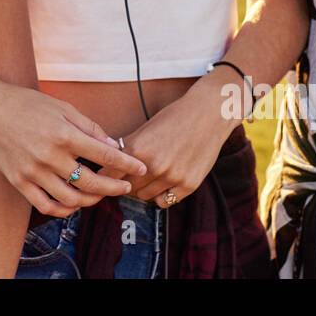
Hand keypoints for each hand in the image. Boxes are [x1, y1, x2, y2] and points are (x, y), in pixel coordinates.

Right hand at [0, 80, 147, 216]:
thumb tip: (113, 145)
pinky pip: (47, 206)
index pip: (103, 154)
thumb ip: (88, 127)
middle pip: (91, 182)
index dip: (126, 164)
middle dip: (114, 187)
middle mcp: (49, 156)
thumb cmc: (28, 104)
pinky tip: (75, 203)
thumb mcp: (62, 108)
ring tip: (101, 194)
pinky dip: (65, 209)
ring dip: (92, 200)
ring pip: (71, 198)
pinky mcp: (19, 183)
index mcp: (63, 134)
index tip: (141, 168)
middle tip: (125, 187)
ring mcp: (33, 172)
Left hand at [105, 78, 237, 205]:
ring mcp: (172, 178)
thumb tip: (107, 165)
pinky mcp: (189, 185)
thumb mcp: (144, 129)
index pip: (110, 174)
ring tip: (148, 176)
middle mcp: (153, 166)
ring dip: (143, 188)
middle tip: (129, 176)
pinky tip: (164, 182)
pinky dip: (161, 195)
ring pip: (144, 196)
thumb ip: (127, 148)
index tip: (107, 176)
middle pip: (127, 188)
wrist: (208, 114)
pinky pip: (165, 202)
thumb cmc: (174, 117)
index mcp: (137, 149)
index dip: (107, 176)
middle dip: (125, 182)